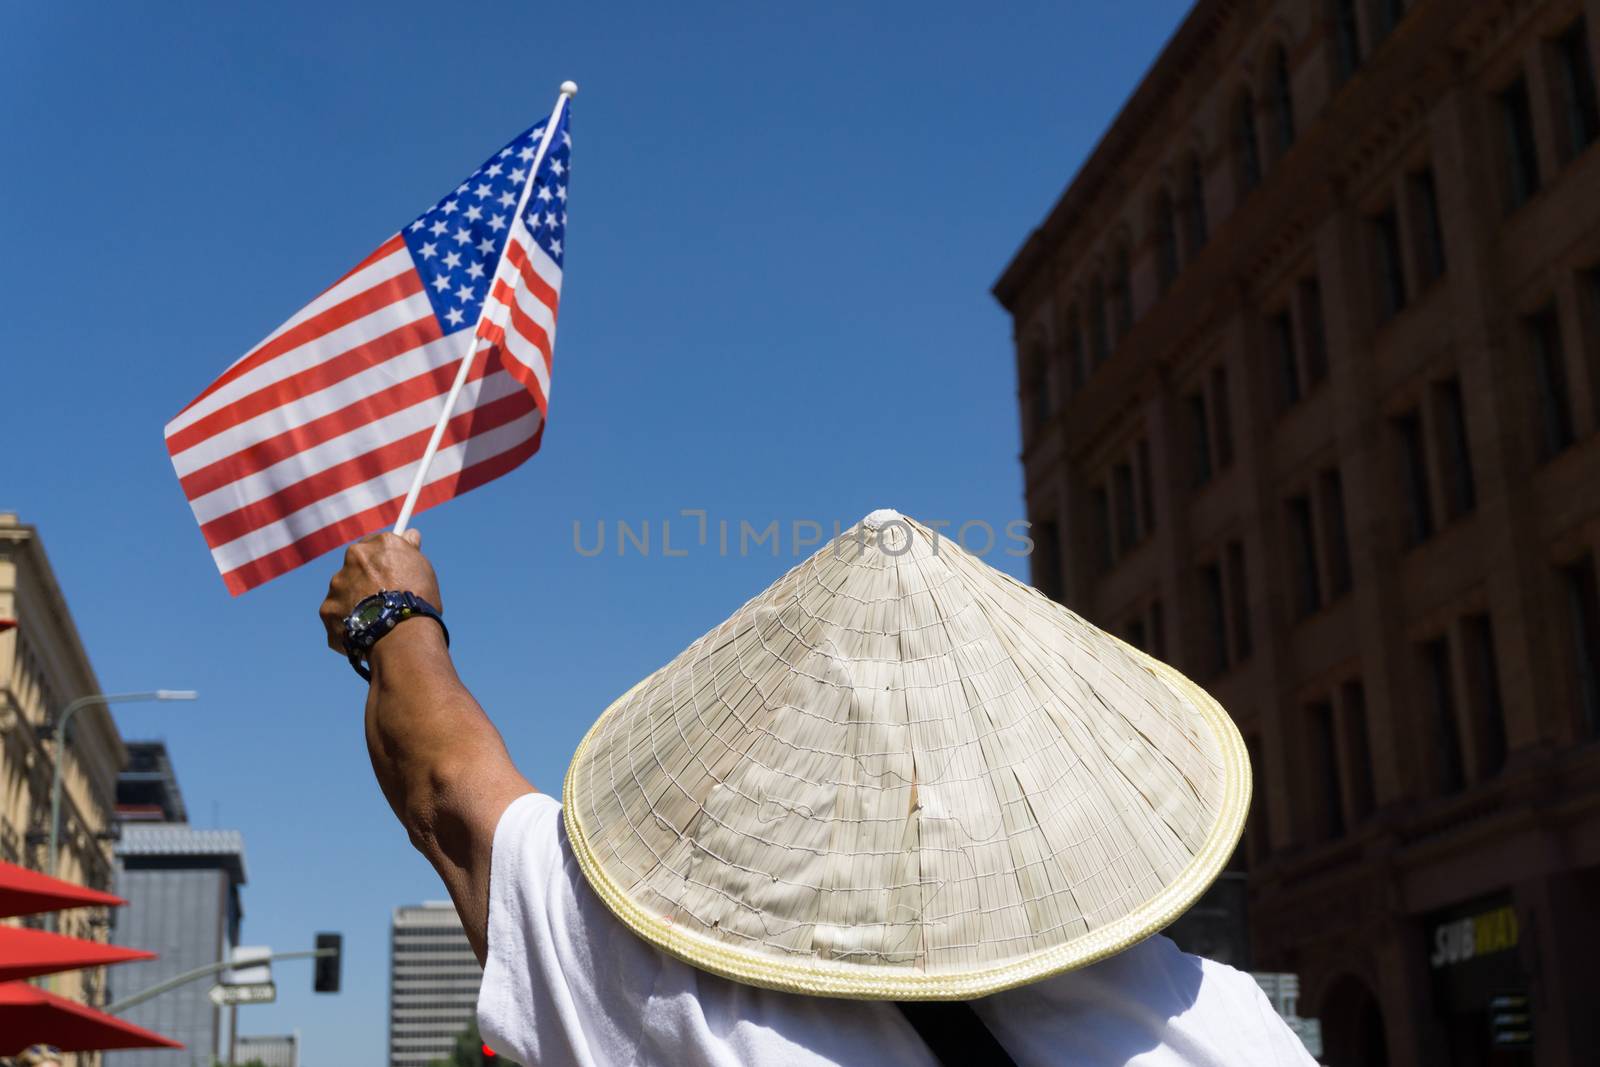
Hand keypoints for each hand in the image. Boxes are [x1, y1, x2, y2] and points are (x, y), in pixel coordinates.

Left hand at [319, 529, 442, 652]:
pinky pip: (339, 617)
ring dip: (356, 602)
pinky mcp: (328, 611)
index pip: (374, 545)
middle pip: (356, 568)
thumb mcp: (421, 568)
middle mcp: (352, 560)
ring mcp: (337, 586)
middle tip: (384, 598)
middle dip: (366, 580)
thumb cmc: (417, 599)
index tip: (389, 571)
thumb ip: (409, 549)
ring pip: (345, 592)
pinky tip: (367, 632)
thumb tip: (410, 533)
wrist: (401, 634)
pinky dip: (349, 624)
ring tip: (378, 620)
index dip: (382, 560)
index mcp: (375, 545)